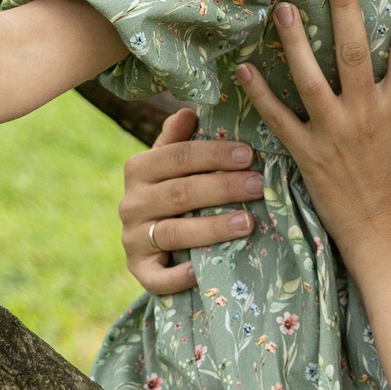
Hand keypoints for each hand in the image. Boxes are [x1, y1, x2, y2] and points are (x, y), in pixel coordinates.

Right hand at [118, 107, 269, 295]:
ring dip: (212, 228)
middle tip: (259, 186)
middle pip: (180, 193)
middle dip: (223, 188)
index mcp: (138, 168)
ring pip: (174, 232)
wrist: (151, 239)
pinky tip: (202, 271)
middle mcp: (130, 203)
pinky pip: (156, 277)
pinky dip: (178, 276)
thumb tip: (189, 111)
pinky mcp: (137, 270)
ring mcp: (132, 239)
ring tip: (248, 222)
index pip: (178, 156)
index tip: (249, 154)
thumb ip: (179, 139)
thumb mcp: (173, 162)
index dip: (214, 154)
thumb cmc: (174, 191)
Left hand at [237, 0, 390, 270]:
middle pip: (355, 51)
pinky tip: (245, 68)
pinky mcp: (305, 153)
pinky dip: (260, 94)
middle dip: (344, 8)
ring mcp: (332, 133)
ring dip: (294, 42)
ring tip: (282, 6)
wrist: (386, 238)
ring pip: (310, 78)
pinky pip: (279, 118)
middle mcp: (365, 115)